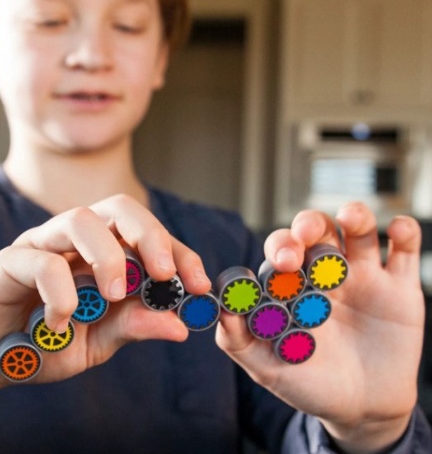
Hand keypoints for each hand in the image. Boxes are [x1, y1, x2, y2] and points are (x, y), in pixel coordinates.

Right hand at [0, 194, 210, 393]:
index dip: (177, 251)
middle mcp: (72, 240)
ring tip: (117, 294)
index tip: (199, 283)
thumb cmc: (43, 345)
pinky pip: (41, 262)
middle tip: (166, 275)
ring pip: (79, 219)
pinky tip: (60, 324)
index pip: (145, 233)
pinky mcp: (8, 262)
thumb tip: (180, 325)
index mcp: (99, 251)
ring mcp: (39, 245)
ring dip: (109, 254)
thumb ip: (133, 325)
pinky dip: (61, 293)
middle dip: (149, 235)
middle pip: (117, 207)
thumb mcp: (98, 340)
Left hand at [215, 202, 423, 453]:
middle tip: (301, 246)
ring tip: (350, 217)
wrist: (361, 408)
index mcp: (292, 283)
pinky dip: (404, 234)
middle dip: (306, 229)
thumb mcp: (268, 366)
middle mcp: (324, 271)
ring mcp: (362, 276)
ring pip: (357, 231)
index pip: (281, 251)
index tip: (279, 264)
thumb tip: (221, 309)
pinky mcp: (399, 288)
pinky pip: (402, 252)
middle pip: (315, 232)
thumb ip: (239, 341)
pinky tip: (398, 229)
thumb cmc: (308, 381)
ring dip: (354, 216)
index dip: (278, 249)